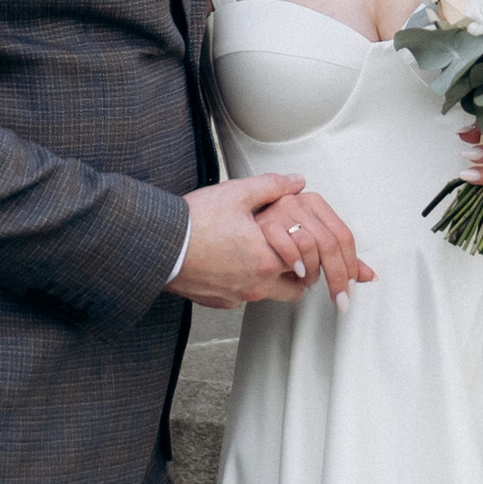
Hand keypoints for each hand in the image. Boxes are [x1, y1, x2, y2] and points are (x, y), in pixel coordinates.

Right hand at [172, 175, 372, 306]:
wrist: (157, 245)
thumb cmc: (193, 221)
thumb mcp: (237, 193)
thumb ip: (273, 186)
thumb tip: (297, 181)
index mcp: (268, 259)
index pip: (312, 264)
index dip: (320, 255)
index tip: (325, 253)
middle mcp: (256, 284)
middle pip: (298, 288)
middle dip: (304, 274)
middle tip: (304, 259)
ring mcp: (236, 296)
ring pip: (271, 294)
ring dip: (276, 278)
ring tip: (269, 257)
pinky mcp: (218, 301)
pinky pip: (242, 296)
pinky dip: (246, 282)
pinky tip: (236, 264)